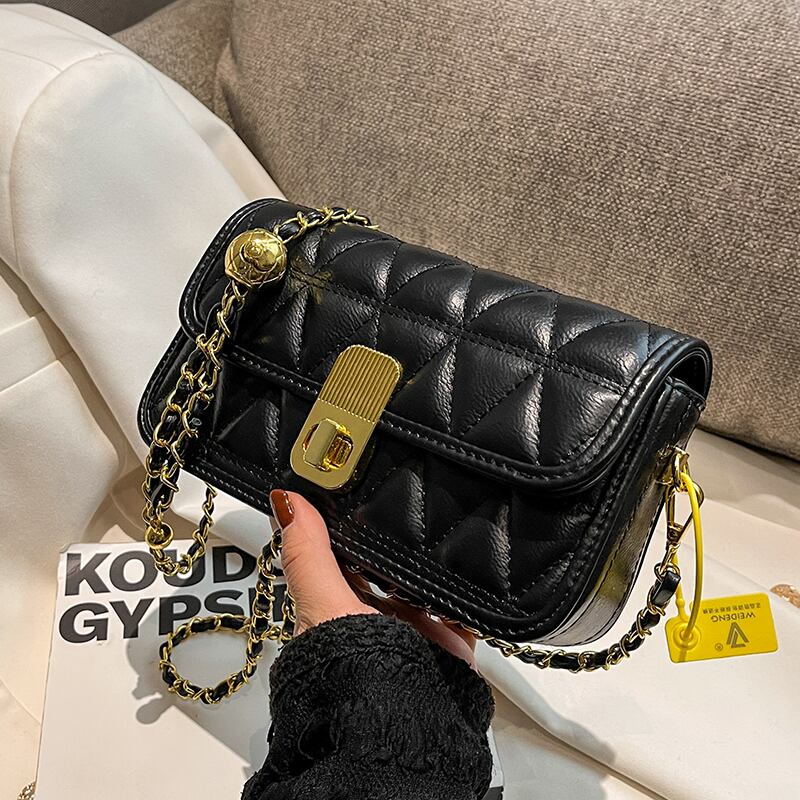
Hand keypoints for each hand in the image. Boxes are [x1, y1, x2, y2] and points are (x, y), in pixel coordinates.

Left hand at [270, 489, 476, 666]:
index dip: (350, 530)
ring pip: (423, 585)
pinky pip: (460, 609)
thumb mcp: (322, 604)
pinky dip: (462, 596)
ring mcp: (409, 632)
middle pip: (386, 568)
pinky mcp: (445, 645)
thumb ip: (307, 555)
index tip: (356, 494)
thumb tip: (284, 503)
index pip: (342, 556)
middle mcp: (371, 619)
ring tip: (434, 543)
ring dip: (430, 568)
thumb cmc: (344, 678)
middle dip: (396, 547)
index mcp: (333, 606)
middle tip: (404, 515)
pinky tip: (462, 579)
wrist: (397, 730)